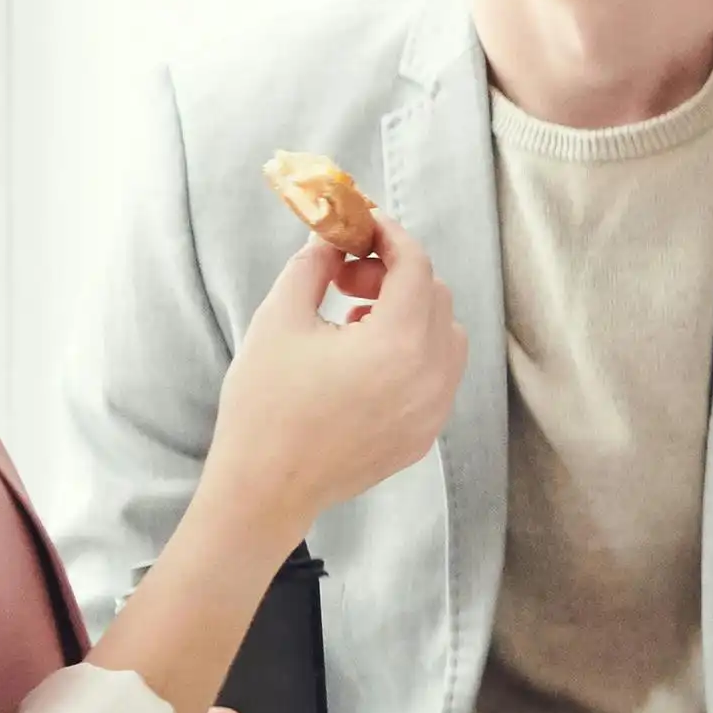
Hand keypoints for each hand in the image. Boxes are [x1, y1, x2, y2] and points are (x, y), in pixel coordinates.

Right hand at [195, 209, 462, 530]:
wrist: (266, 487)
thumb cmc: (265, 403)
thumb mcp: (280, 319)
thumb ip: (313, 267)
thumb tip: (331, 236)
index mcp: (398, 344)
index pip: (416, 267)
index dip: (391, 236)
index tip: (365, 225)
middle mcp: (431, 378)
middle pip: (436, 298)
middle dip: (396, 274)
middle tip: (346, 276)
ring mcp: (434, 411)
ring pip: (447, 337)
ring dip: (410, 313)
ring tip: (354, 320)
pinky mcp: (426, 435)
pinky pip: (439, 376)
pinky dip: (414, 352)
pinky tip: (365, 359)